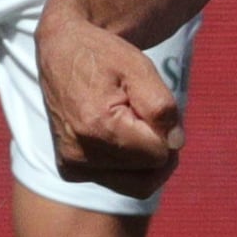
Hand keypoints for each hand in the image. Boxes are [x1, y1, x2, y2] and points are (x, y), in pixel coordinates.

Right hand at [39, 2, 185, 198]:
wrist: (61, 52)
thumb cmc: (104, 56)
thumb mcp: (140, 69)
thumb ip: (162, 107)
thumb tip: (175, 144)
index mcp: (98, 127)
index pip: (159, 154)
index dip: (165, 131)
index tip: (148, 105)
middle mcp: (79, 154)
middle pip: (149, 172)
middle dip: (155, 145)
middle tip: (140, 113)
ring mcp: (72, 165)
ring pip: (137, 184)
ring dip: (143, 157)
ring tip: (129, 123)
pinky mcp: (70, 169)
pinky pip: (117, 181)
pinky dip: (128, 163)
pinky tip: (117, 134)